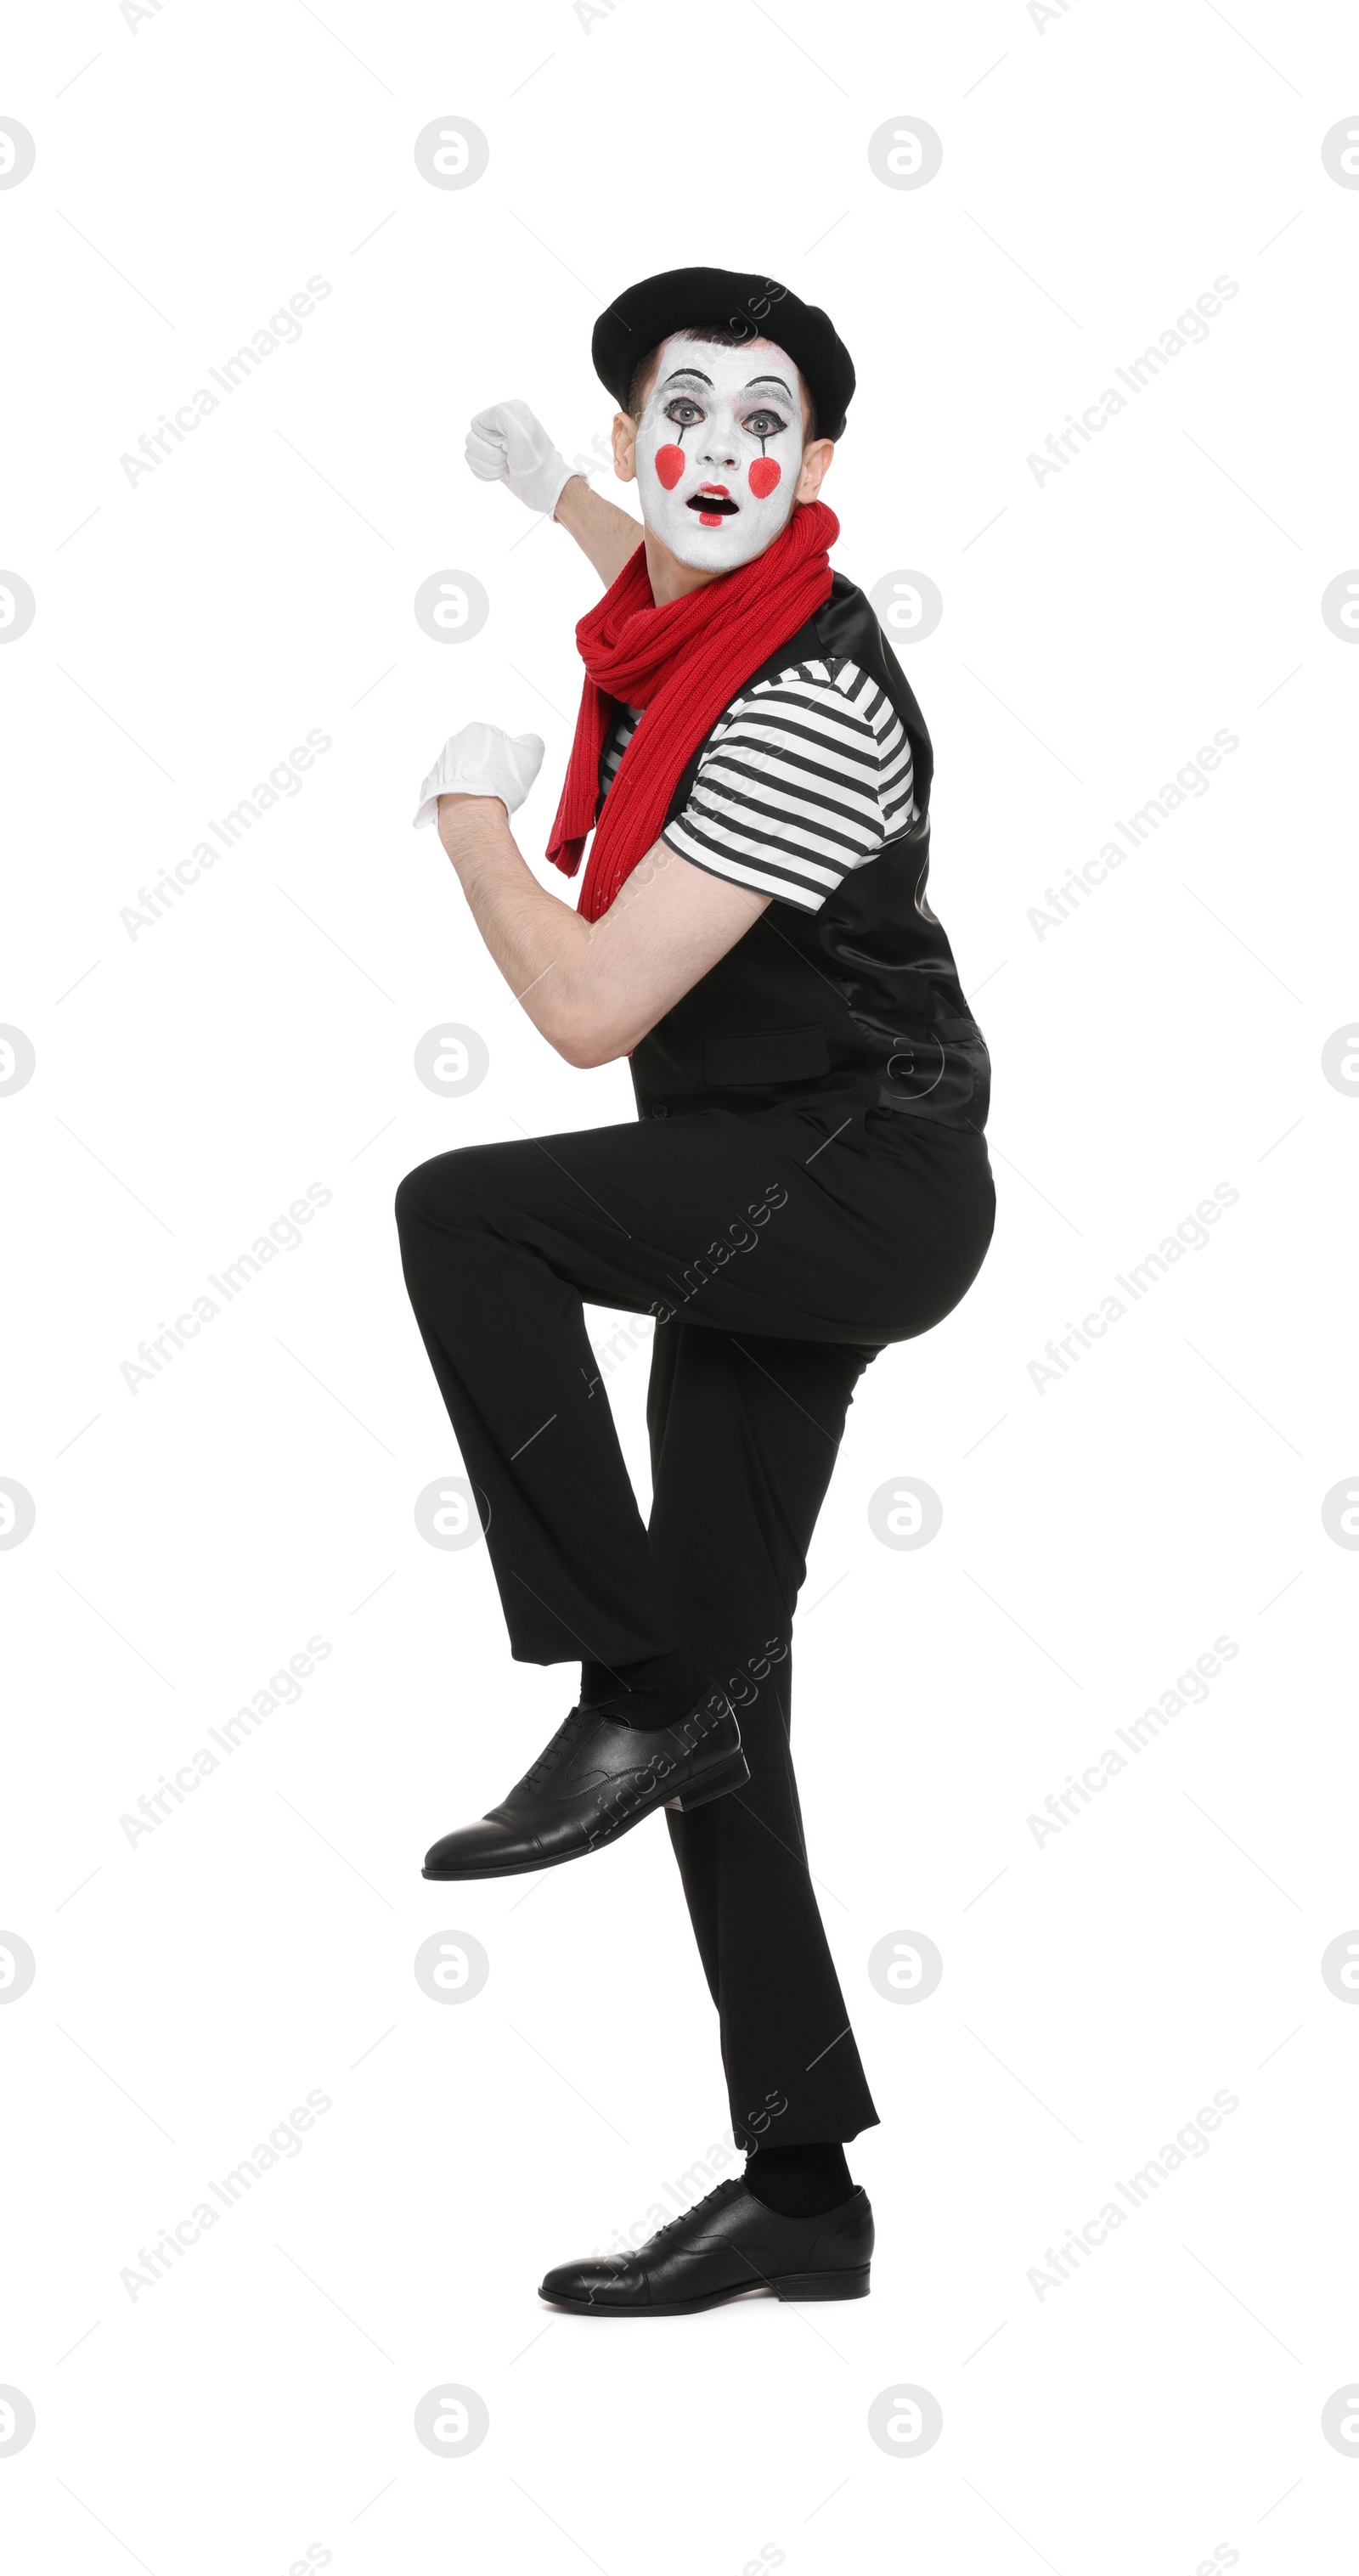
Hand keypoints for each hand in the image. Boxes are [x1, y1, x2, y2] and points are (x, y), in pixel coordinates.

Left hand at [412, 722, 544, 830]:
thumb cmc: (498, 784)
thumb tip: (529, 742)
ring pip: (464, 772)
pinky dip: (460, 794)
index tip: (510, 773)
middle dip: (488, 769)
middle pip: (478, 755)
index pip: (497, 740)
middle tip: (499, 786)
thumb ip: (532, 743)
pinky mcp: (434, 786)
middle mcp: (455, 744)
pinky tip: (470, 803)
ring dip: (474, 781)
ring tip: (485, 798)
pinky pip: (451, 787)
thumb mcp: (531, 756)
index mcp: (477, 731)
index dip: (508, 758)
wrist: (472, 813)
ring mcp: (442, 764)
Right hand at [464, 399, 574, 516]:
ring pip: (470, 454)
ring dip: (489, 466)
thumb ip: (501, 414)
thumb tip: (480, 423)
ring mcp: (494, 444)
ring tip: (507, 466)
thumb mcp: (523, 430)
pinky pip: (473, 466)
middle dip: (490, 454)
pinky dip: (487, 474)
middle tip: (510, 457)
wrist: (544, 488)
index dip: (490, 438)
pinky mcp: (491, 461)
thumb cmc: (536, 460)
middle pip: (471, 440)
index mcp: (507, 411)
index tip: (509, 444)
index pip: (477, 423)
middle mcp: (499, 425)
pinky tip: (502, 474)